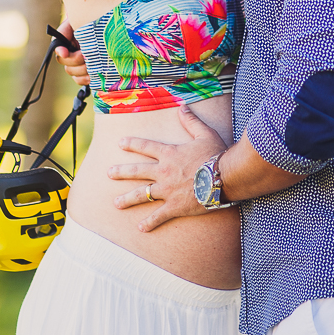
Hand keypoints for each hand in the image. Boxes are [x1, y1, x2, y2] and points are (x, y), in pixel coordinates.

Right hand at [53, 19, 90, 85]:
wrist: (110, 29)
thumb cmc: (93, 22)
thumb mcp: (78, 22)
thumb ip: (65, 31)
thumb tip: (61, 52)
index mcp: (67, 40)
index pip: (56, 47)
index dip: (60, 51)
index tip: (65, 52)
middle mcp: (69, 53)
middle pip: (64, 61)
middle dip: (75, 59)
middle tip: (85, 54)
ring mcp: (77, 64)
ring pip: (71, 72)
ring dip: (82, 68)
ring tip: (93, 62)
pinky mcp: (85, 73)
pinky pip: (79, 80)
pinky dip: (85, 78)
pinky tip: (93, 74)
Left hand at [107, 104, 226, 231]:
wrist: (224, 177)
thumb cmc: (216, 154)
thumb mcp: (204, 134)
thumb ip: (191, 121)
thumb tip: (183, 106)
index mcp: (169, 153)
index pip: (146, 146)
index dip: (132, 143)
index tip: (120, 143)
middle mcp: (163, 171)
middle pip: (137, 171)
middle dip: (121, 172)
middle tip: (108, 173)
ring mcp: (167, 190)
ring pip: (142, 194)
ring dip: (128, 199)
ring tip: (116, 203)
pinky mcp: (175, 206)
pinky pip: (159, 216)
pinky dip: (150, 222)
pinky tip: (141, 228)